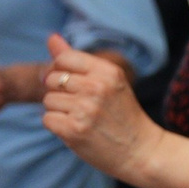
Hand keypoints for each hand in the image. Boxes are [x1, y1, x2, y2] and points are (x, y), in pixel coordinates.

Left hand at [39, 36, 157, 178]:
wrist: (141, 151)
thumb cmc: (122, 114)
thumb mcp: (107, 82)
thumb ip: (76, 60)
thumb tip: (51, 36)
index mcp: (108, 71)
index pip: (64, 58)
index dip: (63, 71)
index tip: (76, 85)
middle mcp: (96, 87)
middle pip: (52, 79)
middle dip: (61, 93)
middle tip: (84, 106)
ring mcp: (85, 109)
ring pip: (48, 100)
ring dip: (59, 111)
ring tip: (83, 119)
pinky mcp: (74, 130)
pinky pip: (47, 119)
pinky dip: (58, 126)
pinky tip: (78, 130)